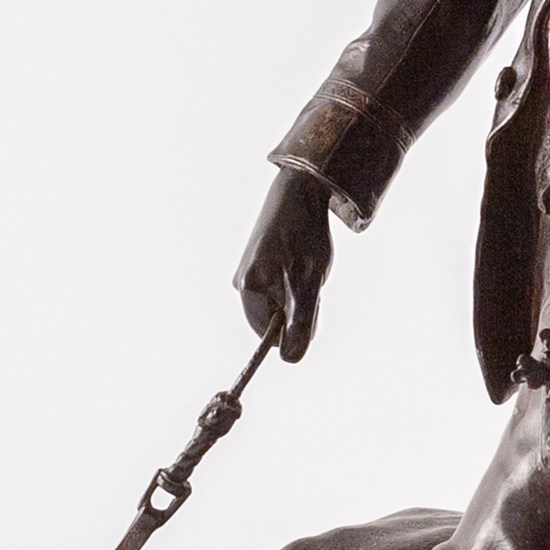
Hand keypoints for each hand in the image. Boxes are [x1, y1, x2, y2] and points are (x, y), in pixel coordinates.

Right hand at [235, 168, 334, 360]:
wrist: (302, 190)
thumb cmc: (304, 237)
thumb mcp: (308, 285)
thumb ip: (300, 324)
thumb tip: (290, 360)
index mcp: (248, 290)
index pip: (268, 336)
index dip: (293, 327)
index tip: (307, 301)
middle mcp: (241, 282)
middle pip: (275, 317)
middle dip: (296, 306)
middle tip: (308, 276)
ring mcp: (249, 270)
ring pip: (281, 300)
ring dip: (299, 290)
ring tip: (306, 262)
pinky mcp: (258, 261)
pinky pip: (280, 284)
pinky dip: (296, 276)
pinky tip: (302, 253)